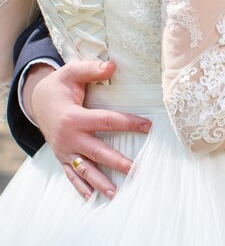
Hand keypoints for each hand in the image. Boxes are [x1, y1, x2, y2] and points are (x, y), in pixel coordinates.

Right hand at [26, 60, 151, 198]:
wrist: (37, 101)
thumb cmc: (60, 87)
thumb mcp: (71, 72)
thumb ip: (91, 69)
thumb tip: (112, 64)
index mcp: (74, 117)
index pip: (107, 121)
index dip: (129, 122)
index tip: (149, 126)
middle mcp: (69, 137)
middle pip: (97, 151)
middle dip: (117, 162)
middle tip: (136, 170)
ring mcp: (65, 150)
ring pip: (85, 169)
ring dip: (100, 182)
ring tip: (115, 193)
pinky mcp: (62, 157)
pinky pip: (71, 175)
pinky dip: (81, 187)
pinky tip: (92, 198)